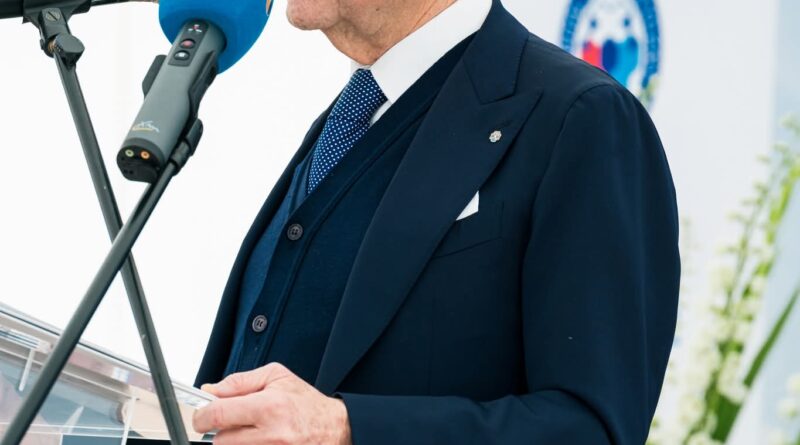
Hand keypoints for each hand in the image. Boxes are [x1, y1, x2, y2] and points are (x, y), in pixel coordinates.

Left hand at [193, 363, 351, 444]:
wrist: (334, 428)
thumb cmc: (306, 403)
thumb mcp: (276, 377)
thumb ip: (239, 382)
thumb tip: (210, 391)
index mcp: (270, 407)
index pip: (219, 414)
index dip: (202, 415)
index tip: (202, 415)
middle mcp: (272, 434)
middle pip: (220, 441)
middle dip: (222, 430)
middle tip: (235, 421)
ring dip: (235, 442)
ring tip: (252, 431)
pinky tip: (259, 440)